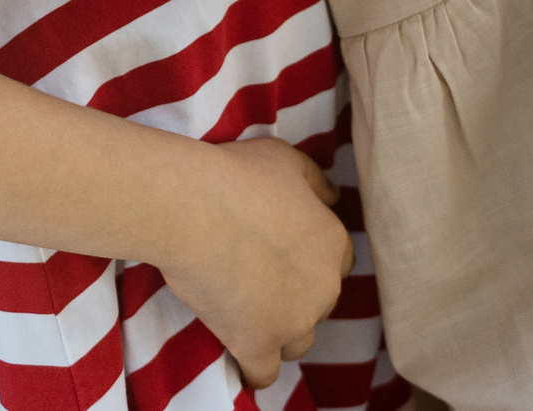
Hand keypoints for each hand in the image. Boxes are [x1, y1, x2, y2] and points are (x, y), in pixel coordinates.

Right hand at [158, 137, 351, 388]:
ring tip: (246, 316)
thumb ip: (316, 182)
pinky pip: (264, 374)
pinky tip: (239, 356)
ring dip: (278, 332)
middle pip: (318, 304)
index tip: (282, 255)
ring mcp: (293, 322)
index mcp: (332, 243)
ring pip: (297, 342)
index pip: (336, 263)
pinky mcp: (258, 346)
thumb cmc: (237, 176)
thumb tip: (333, 198)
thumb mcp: (286, 159)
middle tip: (257, 280)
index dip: (308, 259)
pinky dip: (253, 368)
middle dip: (294, 296)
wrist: (195, 208)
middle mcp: (323, 287)